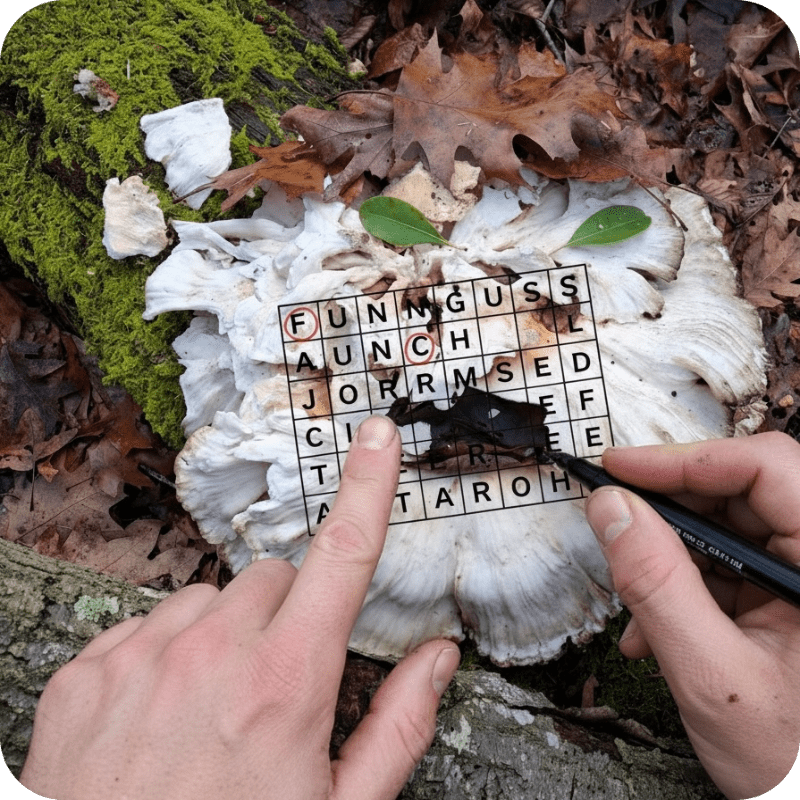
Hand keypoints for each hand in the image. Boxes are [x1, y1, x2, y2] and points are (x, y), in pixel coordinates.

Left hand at [20, 415, 460, 799]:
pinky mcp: (88, 673)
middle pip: (272, 579)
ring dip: (221, 636)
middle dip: (285, 616)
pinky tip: (158, 716)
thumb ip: (399, 725)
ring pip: (207, 600)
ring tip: (211, 708)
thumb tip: (437, 660)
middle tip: (274, 683)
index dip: (368, 485)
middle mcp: (212, 653)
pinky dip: (162, 655)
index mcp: (286, 681)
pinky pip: (144, 626)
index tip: (377, 436)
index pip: (343, 555)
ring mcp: (142, 657)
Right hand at [585, 432, 799, 799]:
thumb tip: (612, 509)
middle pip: (742, 494)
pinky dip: (685, 586)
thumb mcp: (711, 675)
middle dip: (668, 511)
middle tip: (613, 517)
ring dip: (670, 559)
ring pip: (729, 530)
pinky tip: (657, 626)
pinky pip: (730, 567)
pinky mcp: (790, 600)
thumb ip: (657, 586)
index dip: (686, 460)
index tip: (622, 468)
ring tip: (635, 604)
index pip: (765, 470)